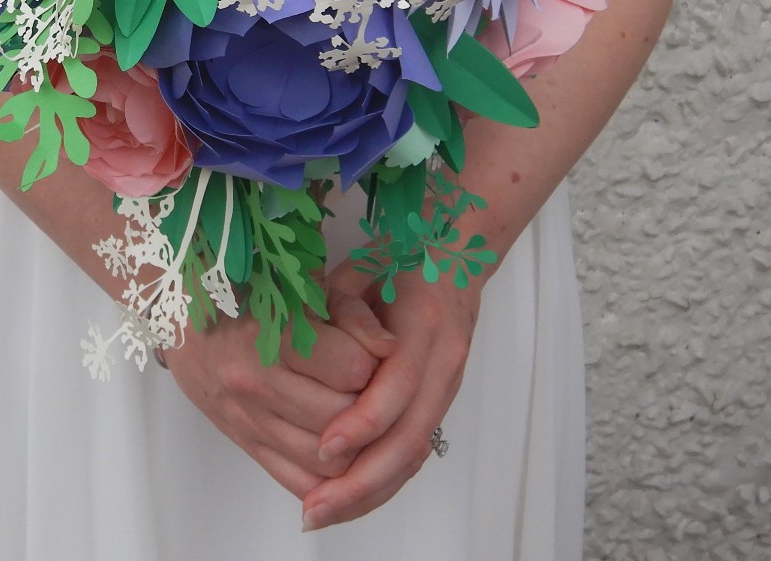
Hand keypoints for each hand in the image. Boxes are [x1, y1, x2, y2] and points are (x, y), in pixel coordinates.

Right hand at [163, 302, 393, 499]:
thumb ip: (346, 309)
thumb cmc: (245, 293)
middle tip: (377, 384)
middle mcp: (257, 384)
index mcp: (272, 335)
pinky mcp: (247, 444)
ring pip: (326, 460)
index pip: (352, 368)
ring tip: (362, 413)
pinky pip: (298, 482)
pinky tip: (344, 454)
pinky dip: (329, 479)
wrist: (181, 319)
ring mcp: (250, 420)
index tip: (379, 349)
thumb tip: (390, 345)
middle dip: (371, 404)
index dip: (376, 359)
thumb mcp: (295, 284)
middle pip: (342, 418)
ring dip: (355, 444)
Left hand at [300, 261, 482, 530]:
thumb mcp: (362, 269)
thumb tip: (324, 357)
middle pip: (410, 435)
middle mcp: (444, 360)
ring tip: (323, 512)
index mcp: (424, 323)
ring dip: (371, 490)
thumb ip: (342, 308)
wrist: (455, 258)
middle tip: (316, 506)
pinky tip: (350, 498)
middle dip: (362, 479)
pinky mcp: (441, 399)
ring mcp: (448, 383)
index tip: (326, 448)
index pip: (399, 385)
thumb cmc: (400, 259)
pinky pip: (416, 449)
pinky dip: (384, 480)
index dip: (364, 421)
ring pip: (415, 451)